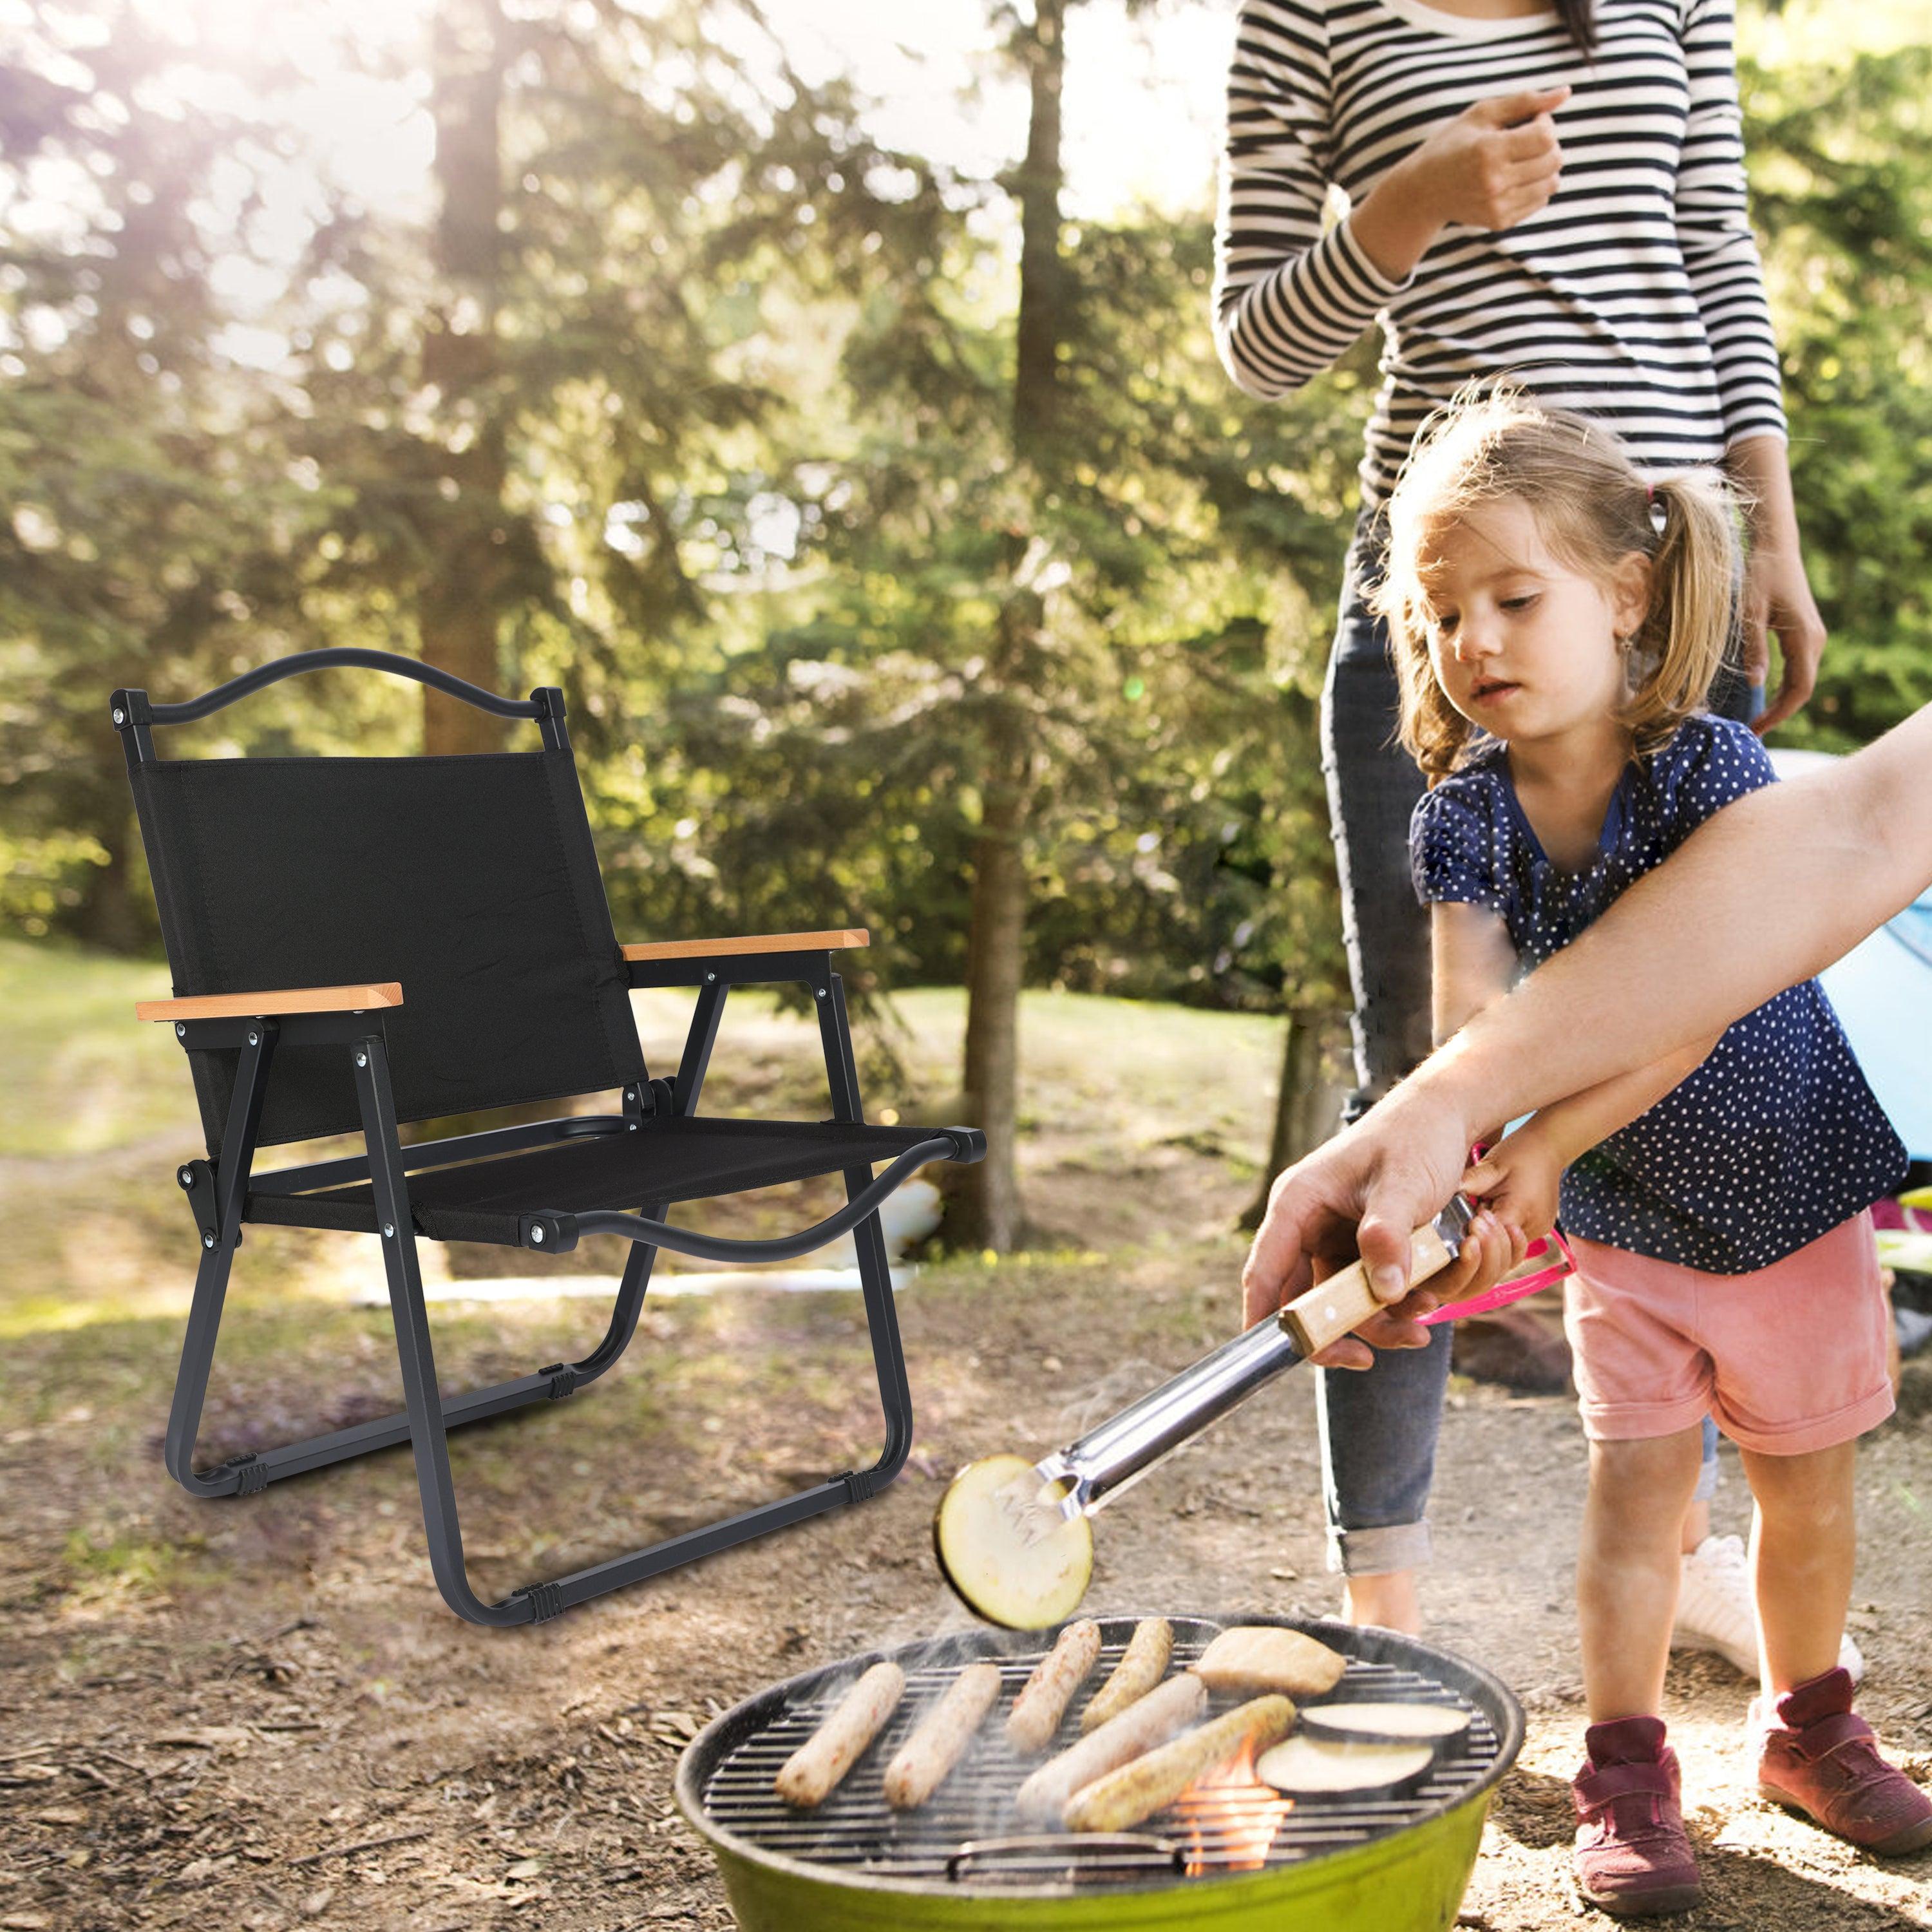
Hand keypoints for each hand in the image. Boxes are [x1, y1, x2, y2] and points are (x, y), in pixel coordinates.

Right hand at [1240, 1083, 1521, 1368]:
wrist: (1444, 1118)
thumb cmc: (1416, 1137)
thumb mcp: (1405, 1184)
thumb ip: (1389, 1236)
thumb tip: (1383, 1291)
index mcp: (1298, 1203)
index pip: (1265, 1268)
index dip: (1262, 1314)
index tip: (1269, 1353)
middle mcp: (1308, 1225)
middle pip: (1302, 1298)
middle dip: (1336, 1331)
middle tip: (1364, 1359)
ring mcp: (1334, 1239)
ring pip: (1339, 1302)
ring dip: (1376, 1324)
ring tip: (1420, 1327)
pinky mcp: (1361, 1248)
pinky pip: (1367, 1293)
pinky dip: (1394, 1308)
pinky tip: (1426, 1305)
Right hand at [1400, 86, 1568, 233]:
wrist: (1423, 192)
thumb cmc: (1453, 144)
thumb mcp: (1482, 113)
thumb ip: (1525, 101)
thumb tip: (1566, 92)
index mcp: (1488, 151)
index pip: (1545, 136)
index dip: (1545, 123)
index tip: (1531, 120)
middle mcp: (1494, 182)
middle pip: (1553, 159)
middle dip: (1548, 144)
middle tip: (1527, 139)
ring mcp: (1497, 206)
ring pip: (1552, 182)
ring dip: (1544, 166)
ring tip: (1522, 159)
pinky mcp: (1500, 221)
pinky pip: (1540, 200)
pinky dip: (1535, 186)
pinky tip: (1514, 178)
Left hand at [1459, 1130, 1562, 1242]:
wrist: (1549, 1147)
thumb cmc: (1519, 1152)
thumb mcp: (1492, 1165)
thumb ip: (1469, 1183)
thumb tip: (1441, 1198)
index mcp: (1523, 1209)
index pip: (1492, 1238)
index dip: (1474, 1233)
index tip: (1465, 1218)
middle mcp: (1534, 1227)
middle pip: (1500, 1252)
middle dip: (1481, 1239)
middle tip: (1473, 1214)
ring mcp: (1537, 1231)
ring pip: (1507, 1252)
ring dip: (1489, 1239)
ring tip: (1483, 1212)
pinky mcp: (1536, 1230)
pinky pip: (1512, 1242)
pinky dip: (1498, 1234)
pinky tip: (1491, 1214)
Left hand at [1745, 543, 1825, 733]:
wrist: (1776, 547)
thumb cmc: (1760, 576)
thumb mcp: (1750, 613)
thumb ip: (1754, 649)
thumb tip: (1756, 684)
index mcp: (1804, 639)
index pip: (1799, 689)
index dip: (1779, 714)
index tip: (1755, 730)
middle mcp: (1815, 640)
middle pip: (1802, 689)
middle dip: (1779, 713)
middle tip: (1751, 732)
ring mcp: (1813, 637)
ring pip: (1802, 680)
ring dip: (1782, 702)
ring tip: (1755, 719)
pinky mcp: (1806, 633)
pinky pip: (1799, 668)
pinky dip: (1784, 687)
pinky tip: (1765, 696)